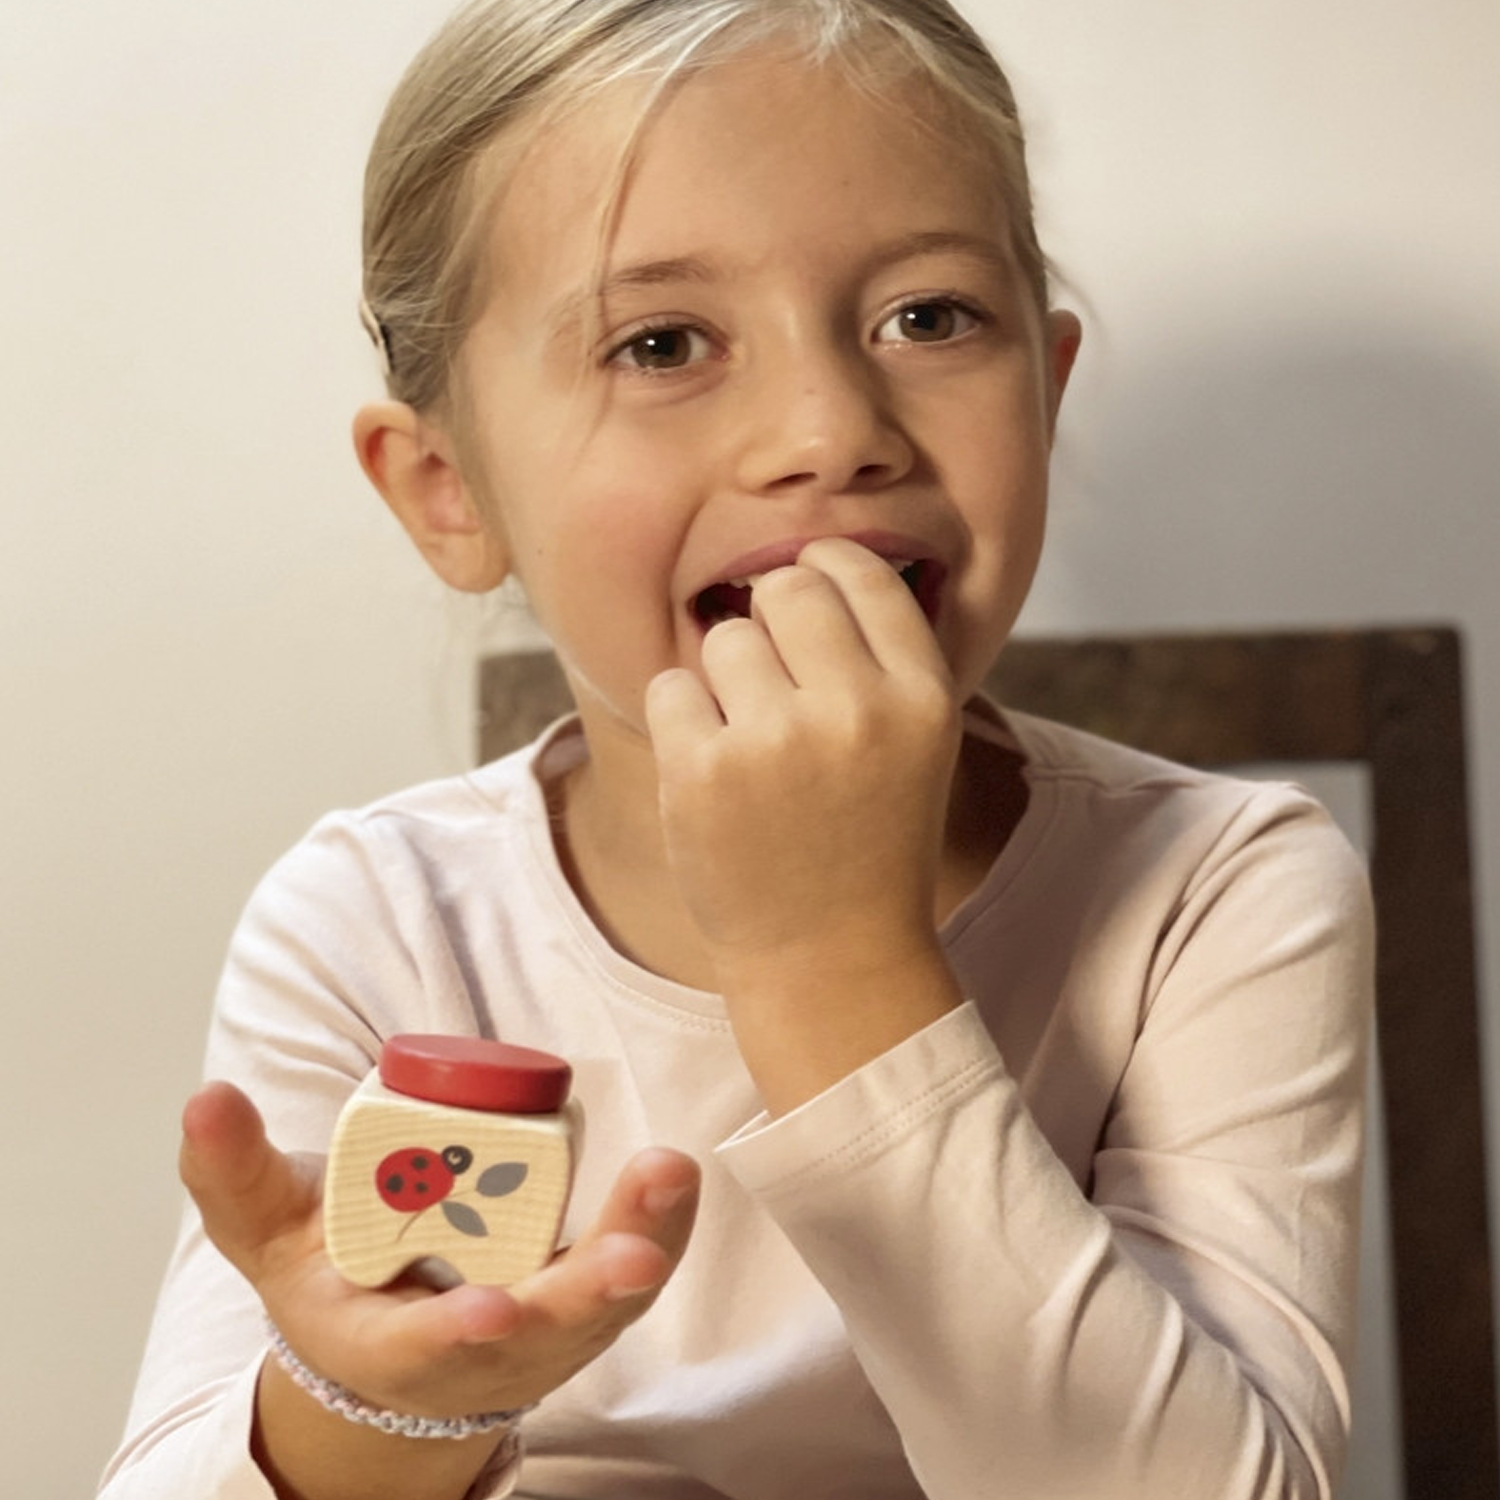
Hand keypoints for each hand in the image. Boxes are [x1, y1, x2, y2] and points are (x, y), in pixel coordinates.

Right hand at [180, 1081, 698, 1422]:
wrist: (389, 1343)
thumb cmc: (331, 1280)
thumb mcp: (267, 1233)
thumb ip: (235, 1171)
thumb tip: (207, 1099)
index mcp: (391, 1347)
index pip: (428, 1349)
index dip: (458, 1333)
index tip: (490, 1312)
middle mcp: (483, 1353)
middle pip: (548, 1333)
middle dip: (590, 1294)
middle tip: (633, 1255)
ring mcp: (547, 1332)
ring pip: (607, 1302)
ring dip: (646, 1242)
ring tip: (668, 1178)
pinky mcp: (586, 1298)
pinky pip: (632, 1268)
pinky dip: (661, 1225)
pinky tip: (677, 1175)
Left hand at [646, 538, 964, 1108]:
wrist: (831, 957)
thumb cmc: (869, 841)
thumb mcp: (916, 746)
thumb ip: (881, 660)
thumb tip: (810, 567)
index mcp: (922, 696)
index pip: (862, 574)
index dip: (825, 567)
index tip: (806, 585)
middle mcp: (857, 709)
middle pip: (787, 588)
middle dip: (771, 620)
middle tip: (771, 677)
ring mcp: (778, 741)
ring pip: (725, 637)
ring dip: (725, 677)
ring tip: (750, 741)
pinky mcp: (704, 773)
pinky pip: (669, 688)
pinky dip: (681, 721)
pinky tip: (713, 768)